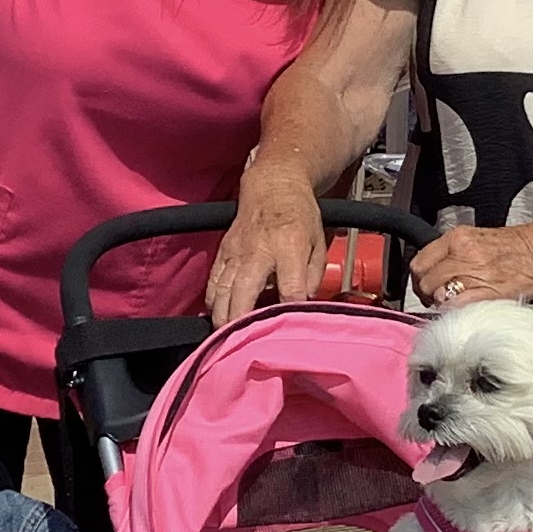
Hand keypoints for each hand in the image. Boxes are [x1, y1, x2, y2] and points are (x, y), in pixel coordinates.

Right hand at [208, 159, 325, 325]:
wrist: (273, 186)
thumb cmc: (300, 216)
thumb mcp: (319, 243)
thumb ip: (313, 277)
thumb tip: (304, 307)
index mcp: (290, 246)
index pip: (290, 287)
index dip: (289, 311)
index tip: (287, 330)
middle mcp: (259, 249)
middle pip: (244, 291)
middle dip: (241, 320)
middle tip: (240, 345)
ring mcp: (236, 251)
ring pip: (223, 290)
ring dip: (223, 317)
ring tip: (225, 339)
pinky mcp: (223, 252)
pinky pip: (213, 282)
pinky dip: (213, 302)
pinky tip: (216, 316)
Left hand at [409, 224, 532, 308]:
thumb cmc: (515, 248)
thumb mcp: (476, 240)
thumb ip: (452, 255)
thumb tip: (435, 275)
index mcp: (456, 238)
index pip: (419, 262)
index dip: (419, 279)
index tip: (426, 287)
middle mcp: (460, 253)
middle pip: (424, 281)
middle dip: (426, 294)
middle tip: (437, 300)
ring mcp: (473, 273)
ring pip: (437, 295)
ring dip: (440, 304)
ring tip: (452, 304)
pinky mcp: (486, 292)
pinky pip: (456, 306)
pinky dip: (454, 311)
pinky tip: (464, 310)